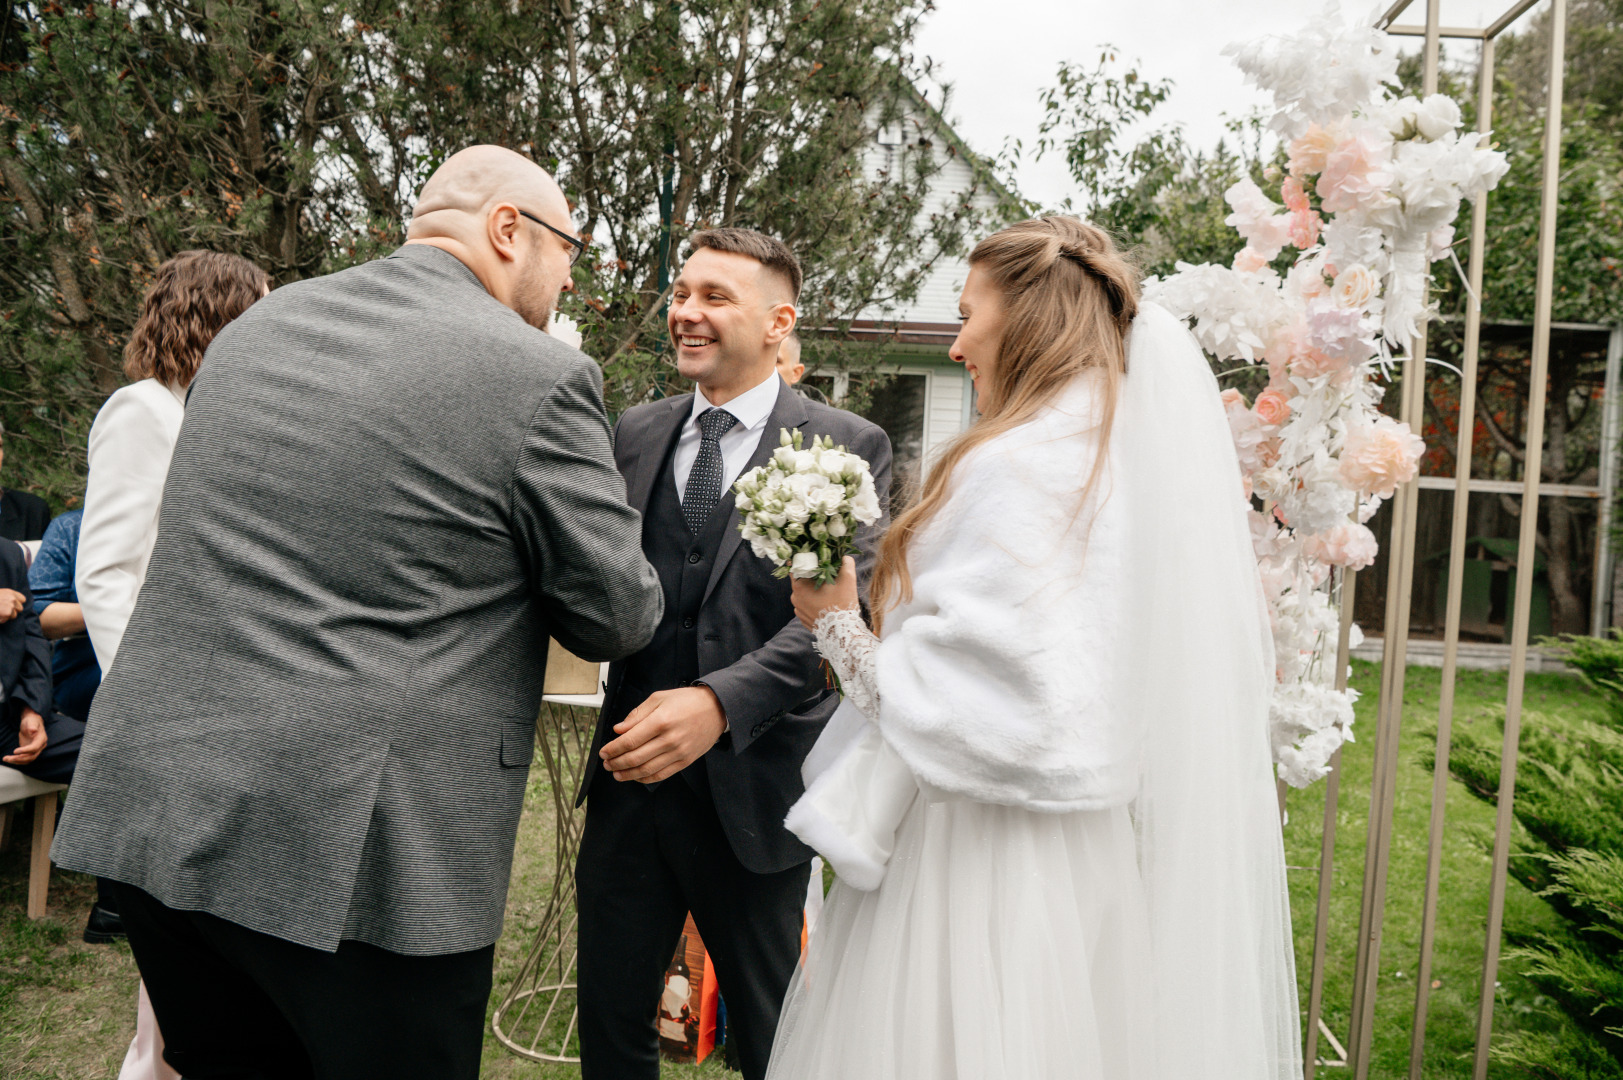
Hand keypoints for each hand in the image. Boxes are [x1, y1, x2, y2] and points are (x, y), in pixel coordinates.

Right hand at [0, 589, 24, 623]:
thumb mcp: (0, 594)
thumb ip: (8, 597)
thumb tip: (15, 603)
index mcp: (10, 592)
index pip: (23, 600)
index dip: (17, 604)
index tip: (12, 606)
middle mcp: (12, 599)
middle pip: (20, 609)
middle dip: (13, 611)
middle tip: (2, 610)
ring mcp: (11, 606)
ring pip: (14, 615)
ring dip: (6, 616)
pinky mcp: (7, 613)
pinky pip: (6, 620)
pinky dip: (1, 620)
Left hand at [4, 707, 45, 765]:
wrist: (31, 723)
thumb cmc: (31, 721)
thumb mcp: (31, 721)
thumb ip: (33, 725)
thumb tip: (33, 730)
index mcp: (41, 739)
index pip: (35, 748)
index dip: (25, 751)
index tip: (15, 751)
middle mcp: (40, 746)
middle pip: (31, 756)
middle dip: (19, 759)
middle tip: (8, 758)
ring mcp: (35, 750)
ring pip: (27, 760)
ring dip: (17, 761)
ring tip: (6, 759)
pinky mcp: (29, 752)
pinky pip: (24, 759)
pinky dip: (17, 760)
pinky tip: (9, 759)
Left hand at [600, 685, 726, 783]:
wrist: (717, 709)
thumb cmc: (687, 701)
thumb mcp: (659, 698)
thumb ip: (637, 715)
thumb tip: (619, 730)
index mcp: (661, 721)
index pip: (630, 741)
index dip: (613, 749)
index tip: (603, 752)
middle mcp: (670, 739)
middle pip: (635, 757)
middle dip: (616, 763)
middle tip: (607, 763)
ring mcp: (678, 752)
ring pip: (647, 769)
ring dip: (628, 774)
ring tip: (616, 773)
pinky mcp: (685, 761)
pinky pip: (661, 775)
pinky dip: (645, 778)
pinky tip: (636, 777)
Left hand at [790, 555, 858, 629]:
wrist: (843, 632)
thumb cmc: (843, 604)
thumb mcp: (847, 579)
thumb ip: (846, 564)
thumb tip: (844, 557)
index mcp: (799, 586)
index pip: (797, 567)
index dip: (807, 562)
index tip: (817, 561)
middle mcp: (794, 598)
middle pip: (802, 581)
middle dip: (813, 577)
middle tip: (827, 575)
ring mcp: (798, 610)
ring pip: (805, 594)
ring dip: (814, 591)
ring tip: (828, 591)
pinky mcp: (804, 620)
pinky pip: (807, 606)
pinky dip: (814, 602)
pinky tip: (826, 603)